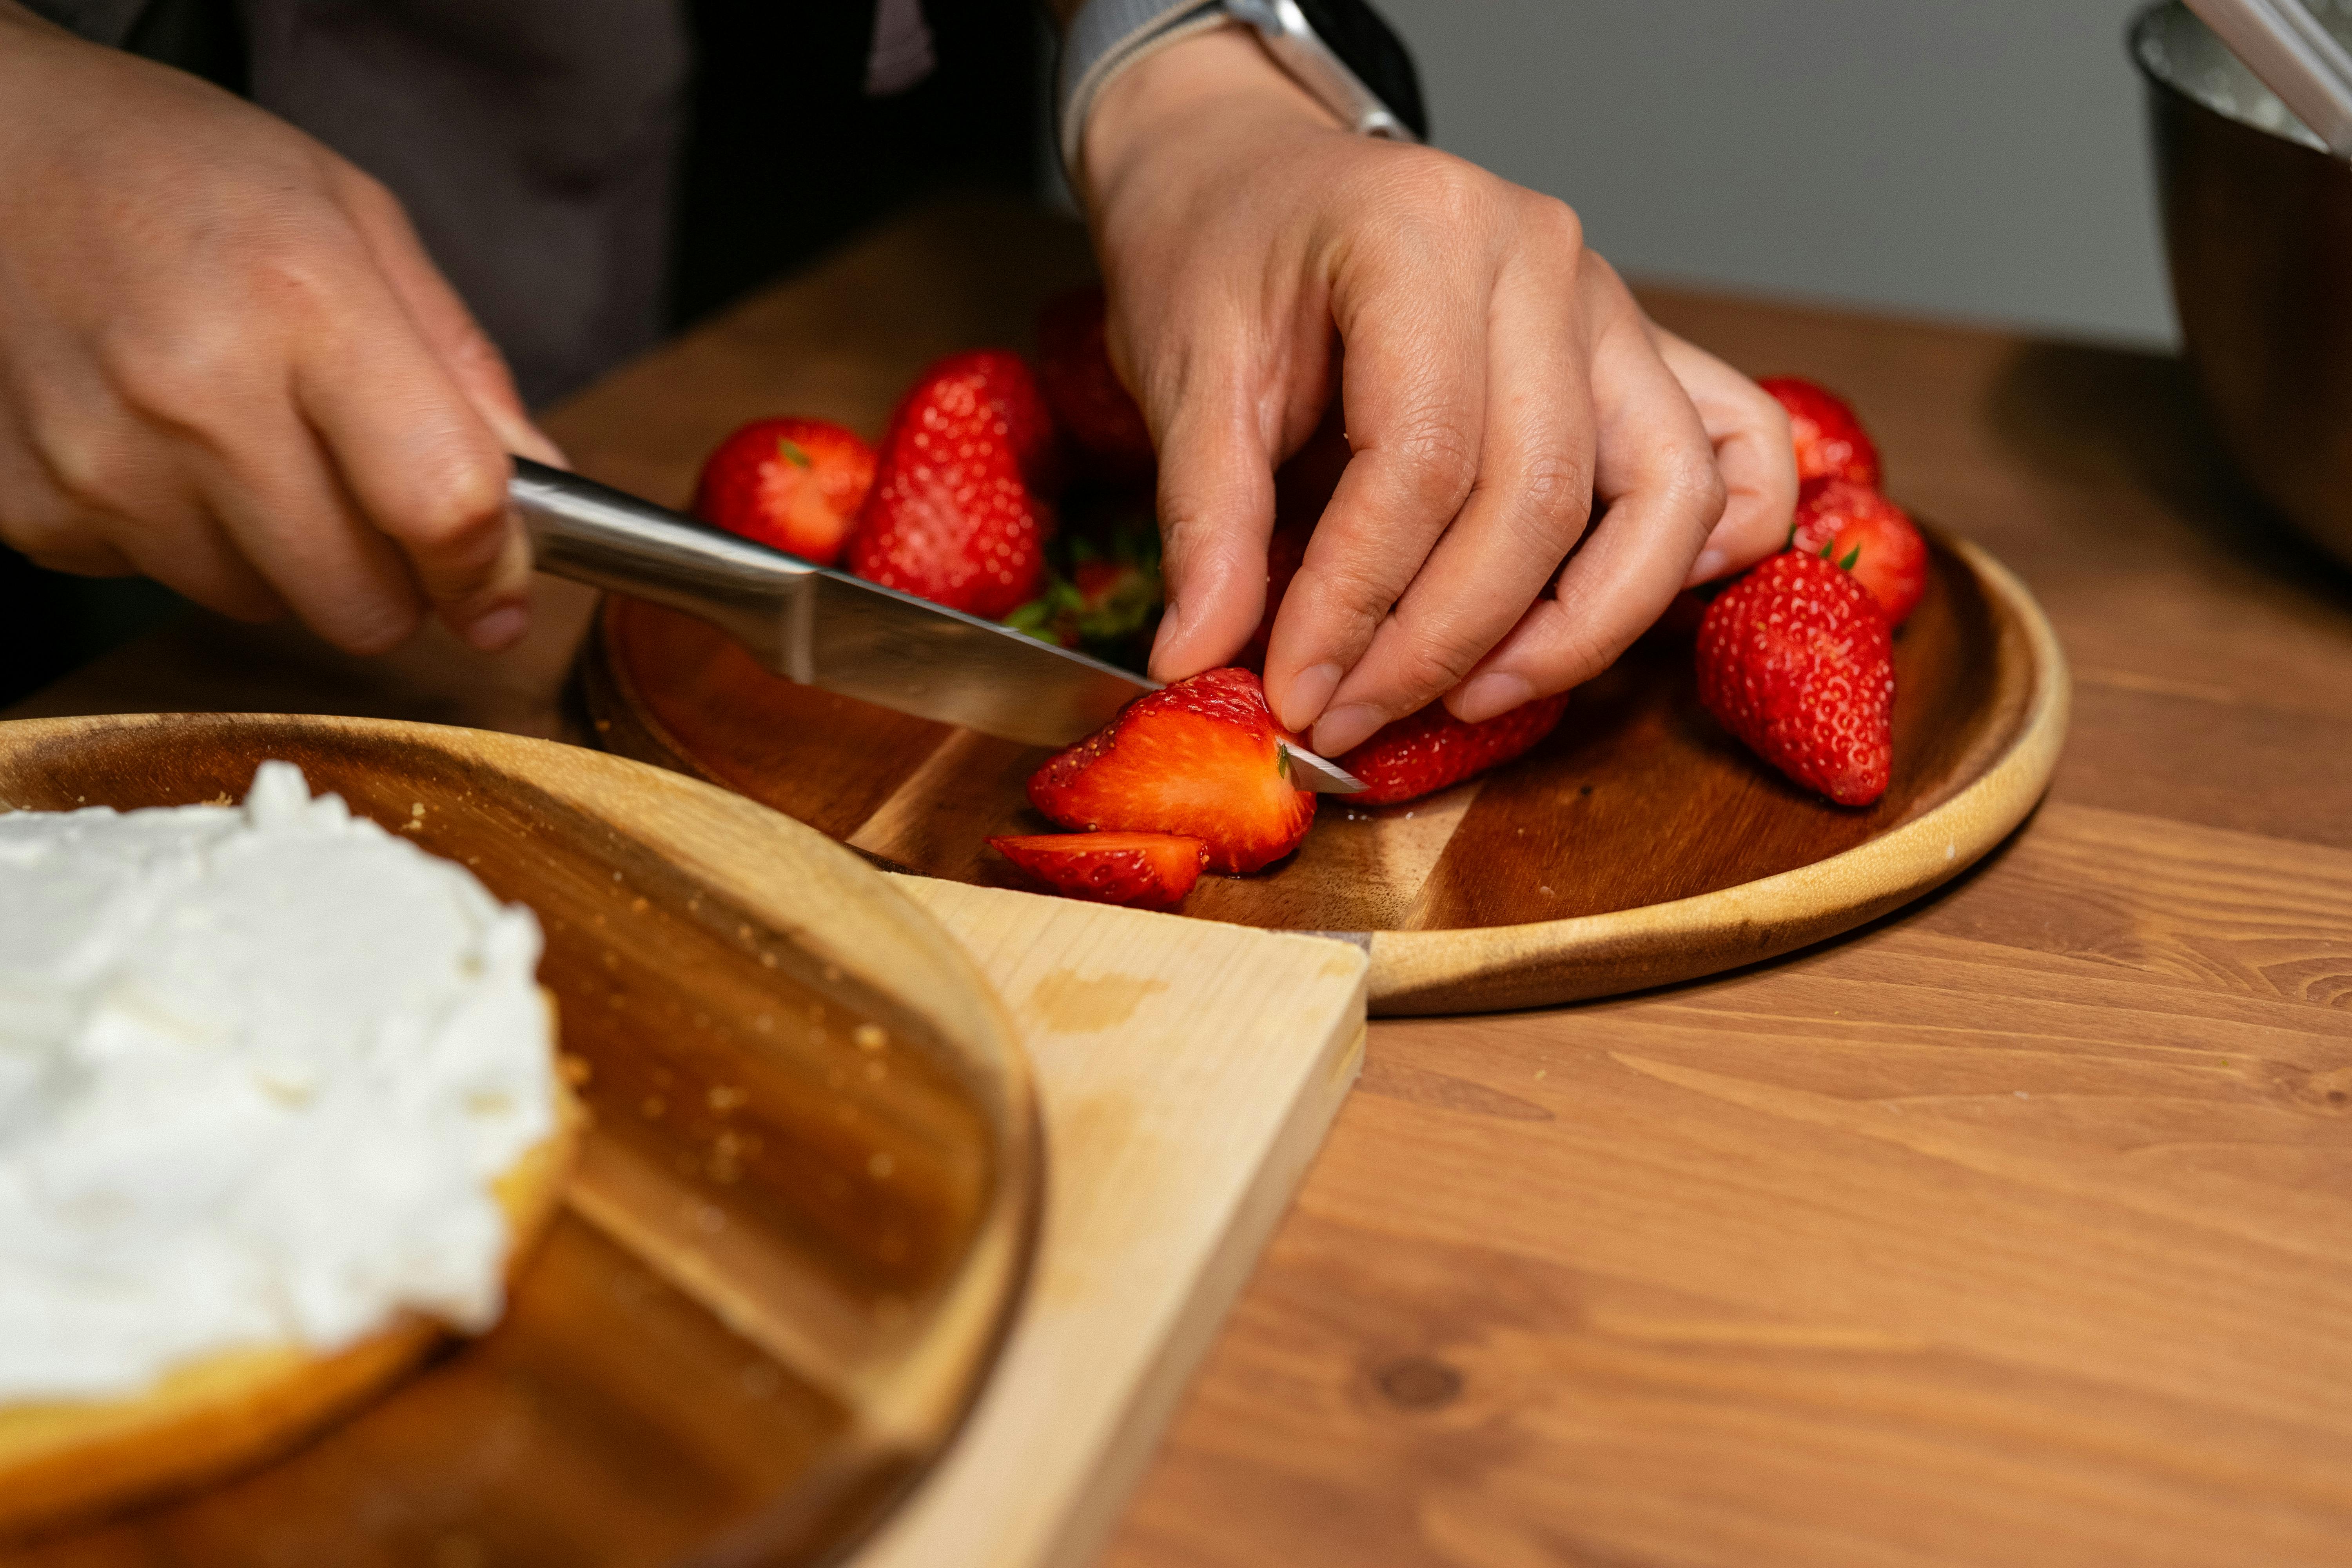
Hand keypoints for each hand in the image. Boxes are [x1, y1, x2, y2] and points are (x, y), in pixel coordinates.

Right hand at [0, 6, 561, 653]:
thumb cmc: (177, 171)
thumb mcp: (358, 221)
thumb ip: (465, 372)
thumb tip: (541, 499)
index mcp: (304, 306)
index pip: (443, 508)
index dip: (490, 568)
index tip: (499, 581)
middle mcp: (197, 397)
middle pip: (360, 604)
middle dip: (394, 581)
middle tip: (376, 506)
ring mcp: (103, 463)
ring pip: (265, 607)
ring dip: (286, 557)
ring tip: (248, 439)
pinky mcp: (35, 509)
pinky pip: (163, 582)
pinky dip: (188, 536)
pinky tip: (164, 442)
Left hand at [1079, 27, 1795, 755]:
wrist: (1252, 173)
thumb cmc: (1221, 253)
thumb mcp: (1182, 375)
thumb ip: (1205, 522)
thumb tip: (1198, 661)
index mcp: (1422, 234)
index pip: (1421, 462)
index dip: (1357, 605)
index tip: (1295, 692)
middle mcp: (1543, 260)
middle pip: (1541, 497)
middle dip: (1443, 643)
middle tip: (1350, 717)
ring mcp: (1611, 305)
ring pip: (1669, 496)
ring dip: (1580, 629)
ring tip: (1470, 695)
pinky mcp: (1642, 354)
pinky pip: (1735, 457)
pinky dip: (1691, 555)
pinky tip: (1592, 616)